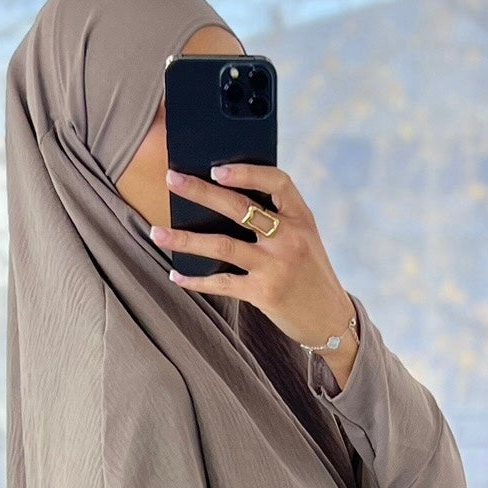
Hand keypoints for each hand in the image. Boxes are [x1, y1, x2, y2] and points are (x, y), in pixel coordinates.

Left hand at [154, 164, 359, 387]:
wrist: (330, 319)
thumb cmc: (311, 273)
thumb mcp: (304, 237)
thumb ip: (277, 217)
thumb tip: (225, 196)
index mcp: (302, 217)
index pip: (277, 181)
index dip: (246, 171)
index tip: (216, 168)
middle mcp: (289, 238)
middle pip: (239, 208)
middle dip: (201, 192)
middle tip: (172, 179)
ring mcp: (276, 266)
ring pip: (222, 245)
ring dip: (185, 239)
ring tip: (157, 232)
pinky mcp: (263, 293)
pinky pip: (221, 283)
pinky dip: (195, 280)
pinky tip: (175, 274)